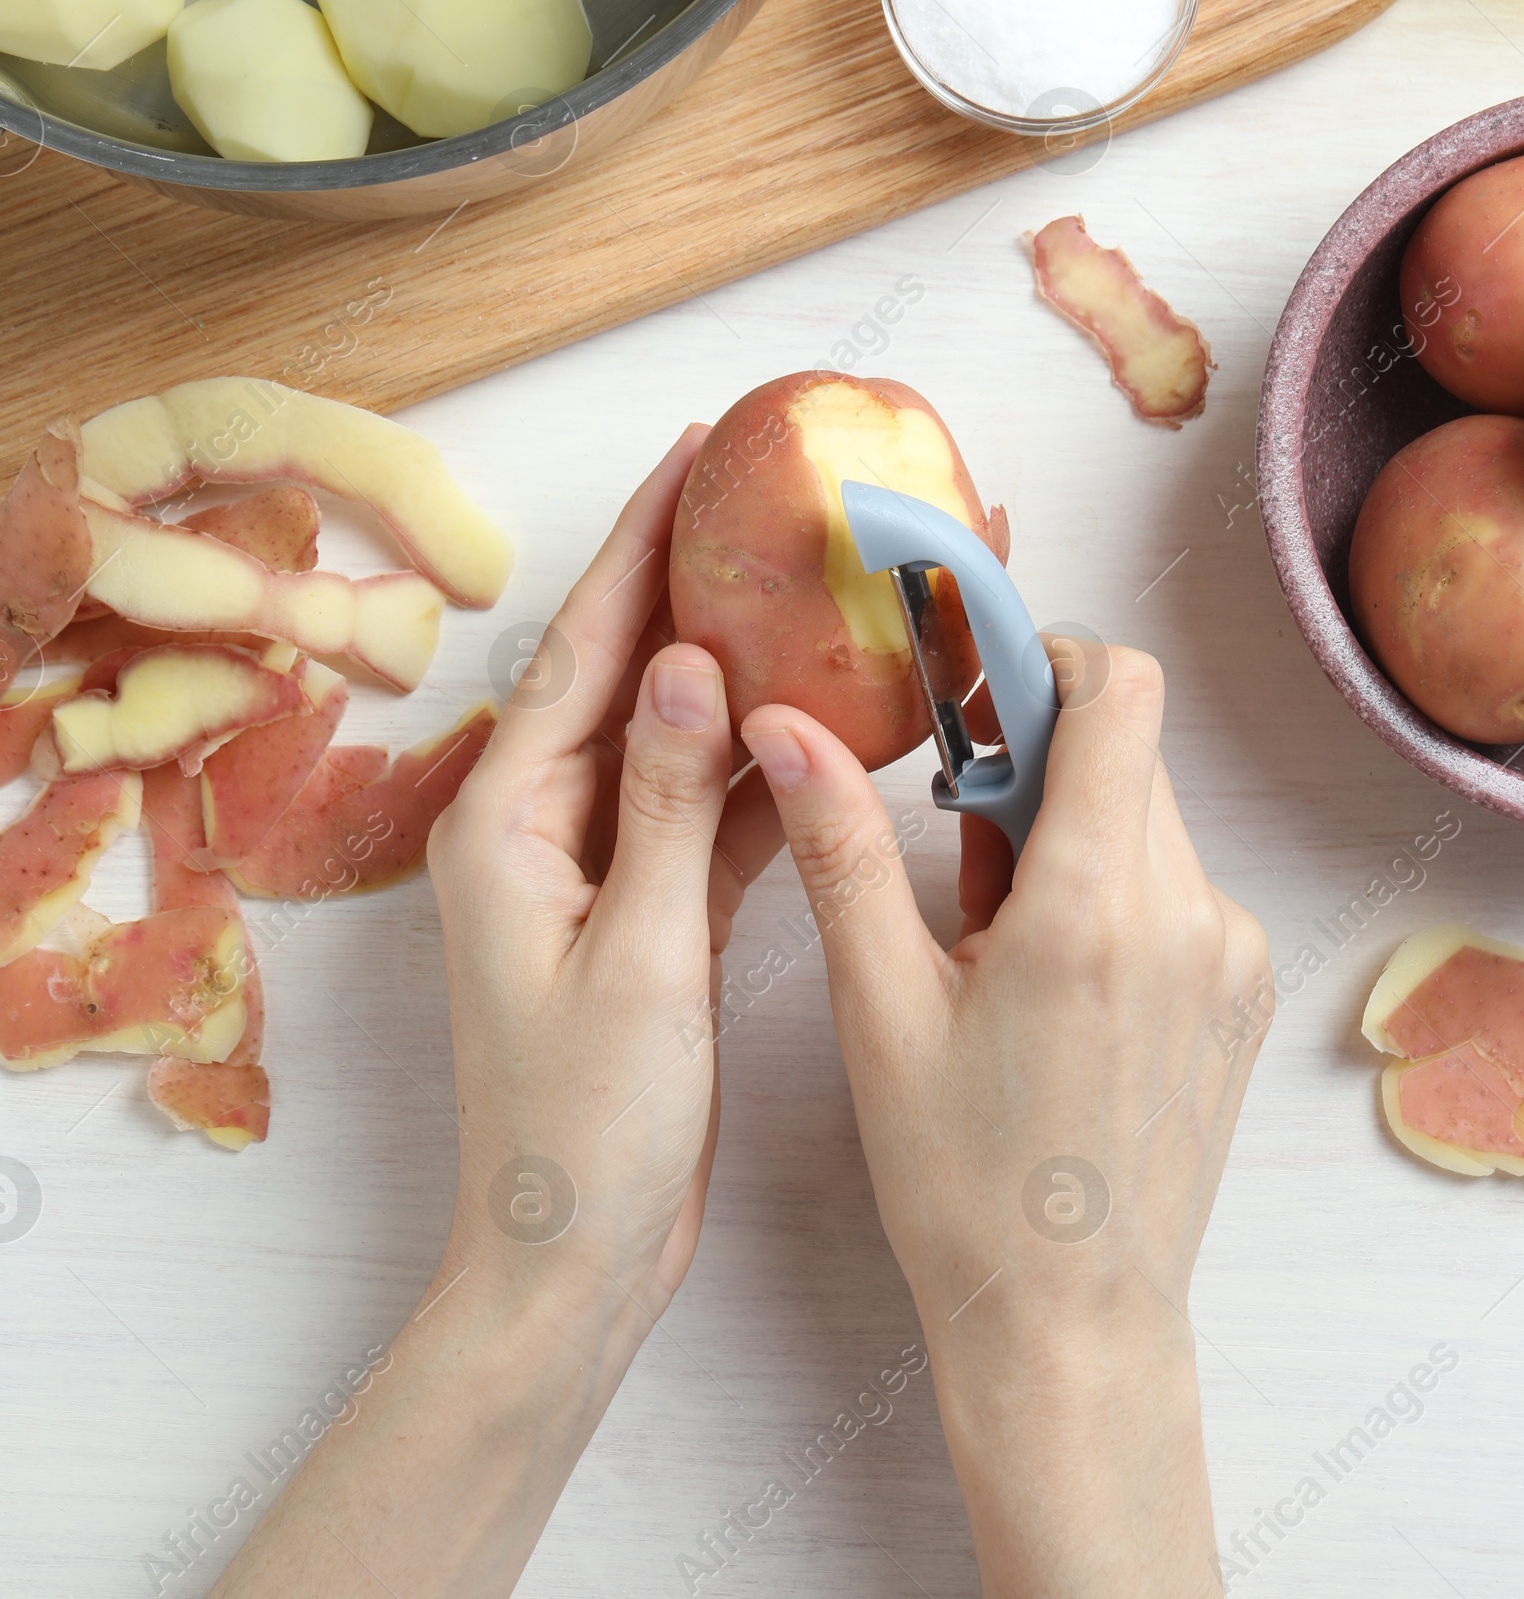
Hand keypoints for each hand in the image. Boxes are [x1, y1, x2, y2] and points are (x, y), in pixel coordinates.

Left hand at [430, 424, 782, 1321]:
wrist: (571, 1263)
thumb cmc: (584, 1131)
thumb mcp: (636, 958)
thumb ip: (668, 806)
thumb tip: (692, 662)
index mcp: (509, 822)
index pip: (584, 648)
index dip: (641, 543)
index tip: (695, 453)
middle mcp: (539, 826)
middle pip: (623, 669)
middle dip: (686, 574)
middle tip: (756, 485)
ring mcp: (591, 868)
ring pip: (672, 731)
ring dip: (734, 658)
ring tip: (803, 575)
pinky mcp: (644, 912)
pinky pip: (704, 807)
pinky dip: (759, 761)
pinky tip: (821, 718)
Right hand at [741, 644, 1270, 1598]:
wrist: (1069, 1329)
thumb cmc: (963, 1186)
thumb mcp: (879, 1009)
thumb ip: (839, 846)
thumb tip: (783, 725)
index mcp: (1098, 906)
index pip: (1120, 689)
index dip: (1047, 658)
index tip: (976, 686)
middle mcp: (1188, 913)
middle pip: (1125, 750)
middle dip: (1037, 758)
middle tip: (954, 839)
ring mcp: (1230, 954)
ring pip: (1148, 815)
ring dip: (1071, 826)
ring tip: (991, 930)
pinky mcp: (1240, 990)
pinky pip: (1175, 881)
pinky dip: (1111, 886)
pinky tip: (1046, 974)